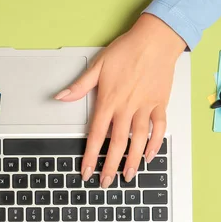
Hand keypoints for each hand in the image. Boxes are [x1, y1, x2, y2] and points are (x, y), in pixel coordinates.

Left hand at [55, 13, 185, 187]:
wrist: (156, 39)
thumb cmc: (127, 49)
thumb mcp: (98, 65)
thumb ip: (80, 86)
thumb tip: (60, 97)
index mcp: (109, 100)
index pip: (96, 134)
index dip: (90, 156)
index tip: (86, 171)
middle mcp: (127, 107)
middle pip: (117, 143)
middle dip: (111, 166)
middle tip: (106, 182)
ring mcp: (146, 106)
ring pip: (139, 139)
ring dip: (133, 160)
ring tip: (129, 176)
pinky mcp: (161, 103)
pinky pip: (159, 128)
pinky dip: (155, 143)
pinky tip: (150, 155)